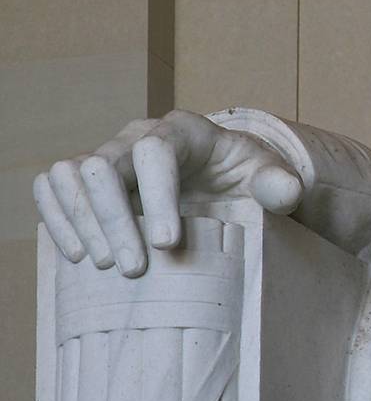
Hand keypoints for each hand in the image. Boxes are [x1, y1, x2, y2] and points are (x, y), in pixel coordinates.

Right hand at [32, 109, 304, 276]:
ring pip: (71, 174)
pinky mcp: (85, 178)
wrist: (219, 174)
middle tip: (134, 268)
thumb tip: (288, 194)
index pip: (155, 150)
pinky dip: (56, 217)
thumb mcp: (268, 175)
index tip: (168, 244)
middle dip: (115, 219)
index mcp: (183, 131)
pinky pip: (52, 186)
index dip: (157, 195)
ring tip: (106, 265)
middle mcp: (136, 137)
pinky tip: (77, 254)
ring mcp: (107, 155)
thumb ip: (280, 183)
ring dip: (81, 221)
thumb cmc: (241, 174)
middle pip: (104, 165)